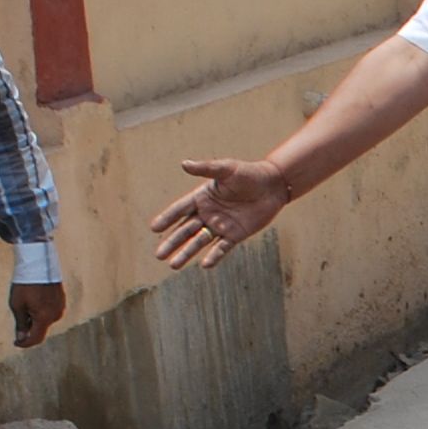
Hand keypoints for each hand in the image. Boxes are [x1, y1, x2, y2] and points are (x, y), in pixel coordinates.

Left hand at [10, 279, 65, 347]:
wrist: (38, 264)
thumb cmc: (25, 284)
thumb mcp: (17, 305)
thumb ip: (20, 324)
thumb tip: (22, 338)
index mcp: (44, 318)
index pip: (36, 339)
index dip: (25, 343)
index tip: (16, 343)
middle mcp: (55, 315)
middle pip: (41, 330)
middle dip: (29, 328)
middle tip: (19, 317)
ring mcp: (60, 308)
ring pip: (46, 321)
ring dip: (35, 319)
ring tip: (26, 306)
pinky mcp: (62, 301)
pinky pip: (51, 312)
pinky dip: (41, 312)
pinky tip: (34, 301)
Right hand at [150, 157, 292, 269]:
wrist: (273, 185)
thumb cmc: (248, 173)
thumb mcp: (226, 169)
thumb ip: (206, 169)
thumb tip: (184, 164)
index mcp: (202, 197)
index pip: (180, 210)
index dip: (167, 219)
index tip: (154, 228)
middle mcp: (208, 213)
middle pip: (185, 230)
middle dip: (172, 242)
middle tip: (158, 255)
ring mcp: (221, 225)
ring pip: (199, 242)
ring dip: (187, 253)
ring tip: (173, 265)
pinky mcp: (235, 235)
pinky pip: (222, 248)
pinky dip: (213, 256)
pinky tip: (204, 265)